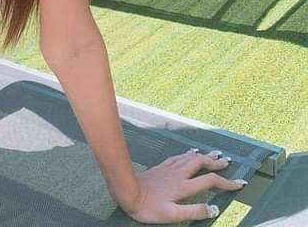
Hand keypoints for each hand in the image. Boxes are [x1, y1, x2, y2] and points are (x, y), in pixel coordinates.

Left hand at [120, 149, 246, 223]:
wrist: (127, 192)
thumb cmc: (148, 207)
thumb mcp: (172, 215)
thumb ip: (194, 211)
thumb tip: (214, 208)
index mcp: (183, 186)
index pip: (210, 181)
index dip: (227, 182)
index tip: (241, 183)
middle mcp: (178, 174)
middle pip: (201, 163)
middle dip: (215, 162)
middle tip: (228, 162)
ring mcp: (168, 168)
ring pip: (190, 158)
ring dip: (204, 156)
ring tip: (215, 154)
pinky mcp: (160, 167)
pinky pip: (178, 157)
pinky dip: (188, 154)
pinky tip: (190, 153)